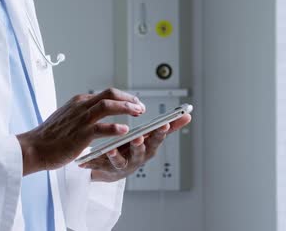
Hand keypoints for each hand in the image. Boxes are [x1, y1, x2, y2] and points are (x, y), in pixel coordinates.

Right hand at [16, 88, 145, 175]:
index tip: (134, 103)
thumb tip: (96, 112)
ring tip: (139, 113)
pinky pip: (101, 128)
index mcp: (79, 102)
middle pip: (110, 94)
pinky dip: (115, 128)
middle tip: (141, 107)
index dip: (124, 97)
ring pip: (107, 106)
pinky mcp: (80, 135)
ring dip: (126, 108)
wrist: (33, 148)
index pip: (106, 93)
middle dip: (129, 99)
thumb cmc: (49, 137)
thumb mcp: (67, 117)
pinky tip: (125, 130)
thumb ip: (82, 113)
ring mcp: (80, 119)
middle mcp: (81, 106)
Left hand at [77, 113, 191, 182]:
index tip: (166, 123)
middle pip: (143, 151)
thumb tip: (187, 116)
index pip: (158, 137)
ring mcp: (123, 164)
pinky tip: (98, 153)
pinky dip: (101, 159)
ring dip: (119, 154)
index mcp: (148, 146)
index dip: (163, 132)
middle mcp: (138, 157)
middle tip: (140, 137)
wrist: (110, 168)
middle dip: (143, 144)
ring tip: (115, 147)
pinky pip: (104, 164)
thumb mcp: (151, 138)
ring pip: (123, 160)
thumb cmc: (132, 149)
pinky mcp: (108, 168)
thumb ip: (168, 127)